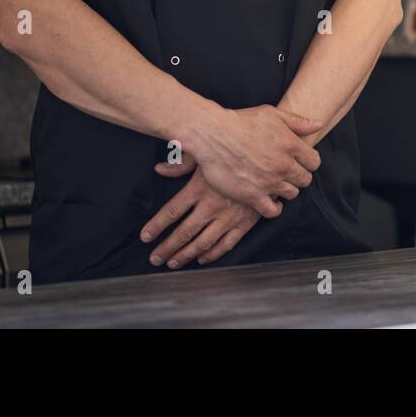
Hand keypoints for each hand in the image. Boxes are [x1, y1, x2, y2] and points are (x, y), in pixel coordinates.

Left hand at [141, 157, 260, 267]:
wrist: (270, 160)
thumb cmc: (235, 153)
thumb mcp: (206, 153)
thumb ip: (181, 163)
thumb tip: (159, 169)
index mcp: (199, 189)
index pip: (171, 212)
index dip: (156, 226)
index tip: (145, 237)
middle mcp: (212, 206)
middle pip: (183, 232)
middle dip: (167, 247)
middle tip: (154, 258)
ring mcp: (229, 217)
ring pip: (203, 242)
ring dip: (186, 255)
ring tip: (173, 262)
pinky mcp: (245, 223)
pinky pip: (226, 244)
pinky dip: (213, 254)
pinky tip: (202, 259)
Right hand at [186, 103, 323, 215]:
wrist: (212, 134)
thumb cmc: (240, 121)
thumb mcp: (272, 114)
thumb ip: (297, 121)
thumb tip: (318, 124)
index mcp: (291, 145)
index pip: (314, 162)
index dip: (308, 162)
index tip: (300, 162)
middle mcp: (283, 165)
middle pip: (305, 180)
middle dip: (298, 177)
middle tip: (287, 174)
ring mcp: (268, 182)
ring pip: (292, 195)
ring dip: (286, 190)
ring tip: (277, 184)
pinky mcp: (252, 195)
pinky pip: (272, 211)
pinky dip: (274, 208)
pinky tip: (271, 201)